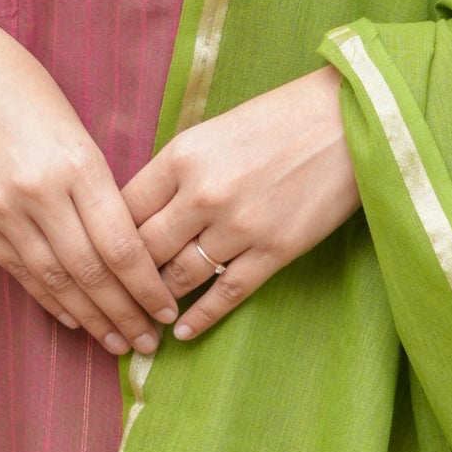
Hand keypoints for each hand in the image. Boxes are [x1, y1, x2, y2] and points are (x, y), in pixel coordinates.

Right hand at [0, 1, 178, 354]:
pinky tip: (72, 318)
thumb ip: (102, 188)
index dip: (146, 287)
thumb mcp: (80, 130)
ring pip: (54, 279)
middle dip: (123, 313)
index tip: (167, 310)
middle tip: (149, 343)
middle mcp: (38, 191)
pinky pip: (19, 270)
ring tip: (116, 342)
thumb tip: (134, 249)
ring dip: (89, 318)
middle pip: (90, 272)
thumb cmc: (30, 94)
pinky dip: (48, 298)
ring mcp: (1, 208)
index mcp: (78, 164)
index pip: (121, 245)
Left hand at [123, 67, 359, 342]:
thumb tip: (145, 211)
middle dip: (126, 278)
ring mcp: (238, 226)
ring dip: (158, 300)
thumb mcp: (214, 130)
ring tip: (145, 316)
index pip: (125, 208)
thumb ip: (178, 169)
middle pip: (144, 249)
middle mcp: (202, 194)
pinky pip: (226, 294)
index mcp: (182, 156)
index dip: (109, 236)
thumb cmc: (280, 119)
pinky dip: (200, 317)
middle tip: (114, 299)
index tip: (102, 255)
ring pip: (179, 278)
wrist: (349, 121)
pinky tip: (182, 331)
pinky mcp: (274, 250)